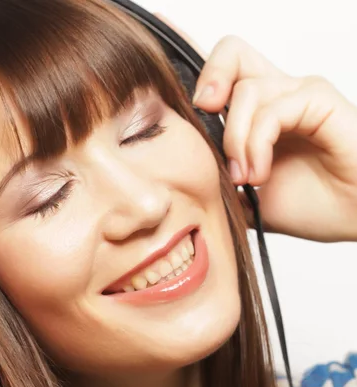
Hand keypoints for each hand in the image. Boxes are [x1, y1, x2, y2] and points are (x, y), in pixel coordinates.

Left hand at [154, 13, 356, 242]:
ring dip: (235, 141)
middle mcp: (275, 95)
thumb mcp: (245, 198)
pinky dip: (257, 143)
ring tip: (245, 177)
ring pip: (245, 90)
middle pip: (231, 52)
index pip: (220, 73)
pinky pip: (273, 108)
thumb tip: (180, 184)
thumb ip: (217, 182)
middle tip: (202, 115)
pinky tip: (261, 172)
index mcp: (256, 112)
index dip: (191, 69)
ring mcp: (298, 94)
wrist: (352, 217)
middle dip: (207, 80)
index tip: (165, 82)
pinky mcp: (320, 101)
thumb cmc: (310, 204)